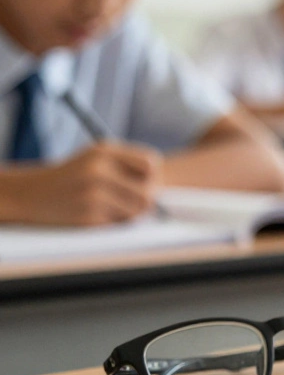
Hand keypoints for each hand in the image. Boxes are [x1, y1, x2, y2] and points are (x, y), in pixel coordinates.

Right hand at [0, 142, 163, 225]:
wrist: (32, 193)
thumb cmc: (73, 175)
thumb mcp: (96, 158)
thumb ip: (129, 166)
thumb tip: (162, 190)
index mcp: (103, 151)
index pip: (151, 163)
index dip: (152, 176)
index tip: (142, 181)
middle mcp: (98, 170)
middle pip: (149, 192)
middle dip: (144, 199)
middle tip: (128, 199)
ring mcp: (92, 194)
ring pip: (138, 211)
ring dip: (130, 212)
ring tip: (109, 205)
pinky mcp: (88, 216)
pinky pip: (120, 223)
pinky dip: (113, 221)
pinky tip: (95, 212)